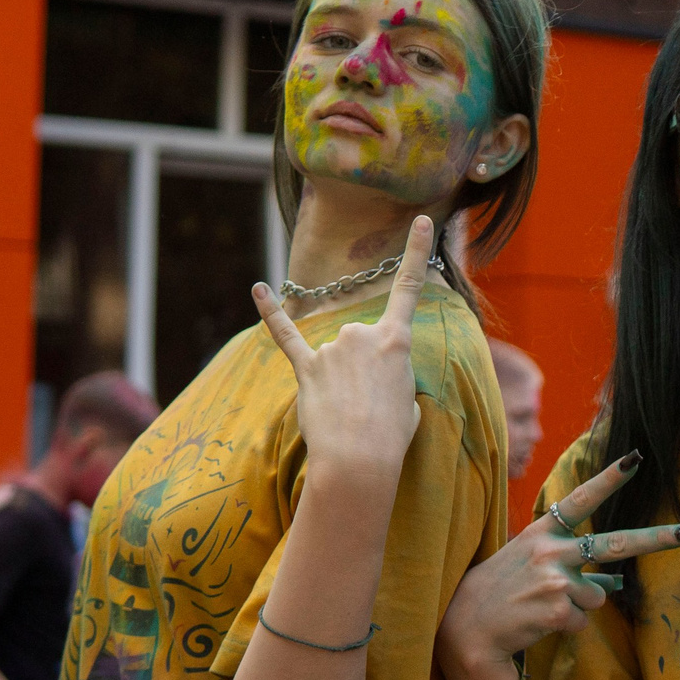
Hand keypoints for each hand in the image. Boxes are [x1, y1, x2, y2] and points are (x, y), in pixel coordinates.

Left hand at [251, 216, 436, 485]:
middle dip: (365, 370)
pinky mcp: (305, 368)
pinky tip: (257, 289)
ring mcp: (331, 350)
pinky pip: (286, 334)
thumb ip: (393, 377)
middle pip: (363, 339)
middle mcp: (361, 334)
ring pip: (336, 354)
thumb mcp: (409, 401)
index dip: (418, 251)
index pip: (410, 287)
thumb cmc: (391, 435)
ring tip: (349, 413)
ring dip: (342, 381)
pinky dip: (270, 311)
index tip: (423, 221)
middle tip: (371, 406)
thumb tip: (373, 379)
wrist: (359, 459)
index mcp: (396, 341)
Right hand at [435, 451, 679, 679]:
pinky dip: (570, 626)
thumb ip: (572, 565)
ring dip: (580, 606)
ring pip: (599, 595)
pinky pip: (585, 620)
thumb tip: (619, 580)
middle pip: (615, 544)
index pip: (581, 500)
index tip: (635, 459)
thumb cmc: (502, 592)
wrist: (465, 628)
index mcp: (543, 532)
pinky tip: (540, 623)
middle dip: (655, 539)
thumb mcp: (531, 565)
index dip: (609, 479)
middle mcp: (551, 550)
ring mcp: (555, 579)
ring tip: (544, 607)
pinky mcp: (558, 609)